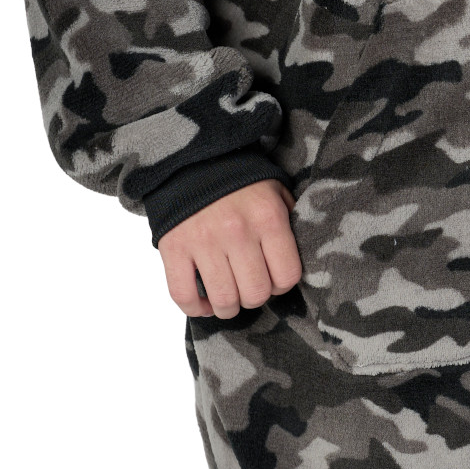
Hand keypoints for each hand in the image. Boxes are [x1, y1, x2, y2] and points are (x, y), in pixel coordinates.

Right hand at [159, 179, 301, 318]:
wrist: (193, 160)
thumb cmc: (241, 182)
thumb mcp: (276, 192)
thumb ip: (289, 225)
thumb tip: (296, 262)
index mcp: (268, 217)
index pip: (286, 276)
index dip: (281, 285)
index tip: (273, 279)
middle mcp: (237, 231)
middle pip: (255, 293)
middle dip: (255, 298)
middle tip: (249, 288)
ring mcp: (203, 241)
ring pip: (224, 300)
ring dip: (228, 308)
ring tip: (228, 299)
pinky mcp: (173, 247)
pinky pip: (183, 295)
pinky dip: (195, 308)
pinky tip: (204, 303)